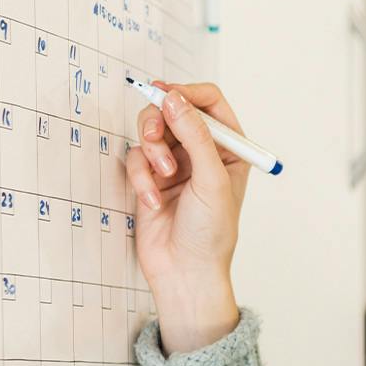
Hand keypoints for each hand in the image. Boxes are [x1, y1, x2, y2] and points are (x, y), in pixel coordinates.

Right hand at [122, 80, 251, 289]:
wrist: (186, 272)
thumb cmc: (211, 232)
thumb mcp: (211, 179)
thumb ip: (194, 135)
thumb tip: (174, 98)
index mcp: (229, 148)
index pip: (209, 102)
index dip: (187, 94)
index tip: (166, 96)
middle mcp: (202, 152)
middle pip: (173, 110)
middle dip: (159, 121)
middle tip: (155, 137)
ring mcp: (175, 164)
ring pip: (150, 131)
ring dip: (150, 150)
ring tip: (161, 176)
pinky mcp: (150, 179)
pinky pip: (135, 159)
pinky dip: (140, 177)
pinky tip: (151, 200)